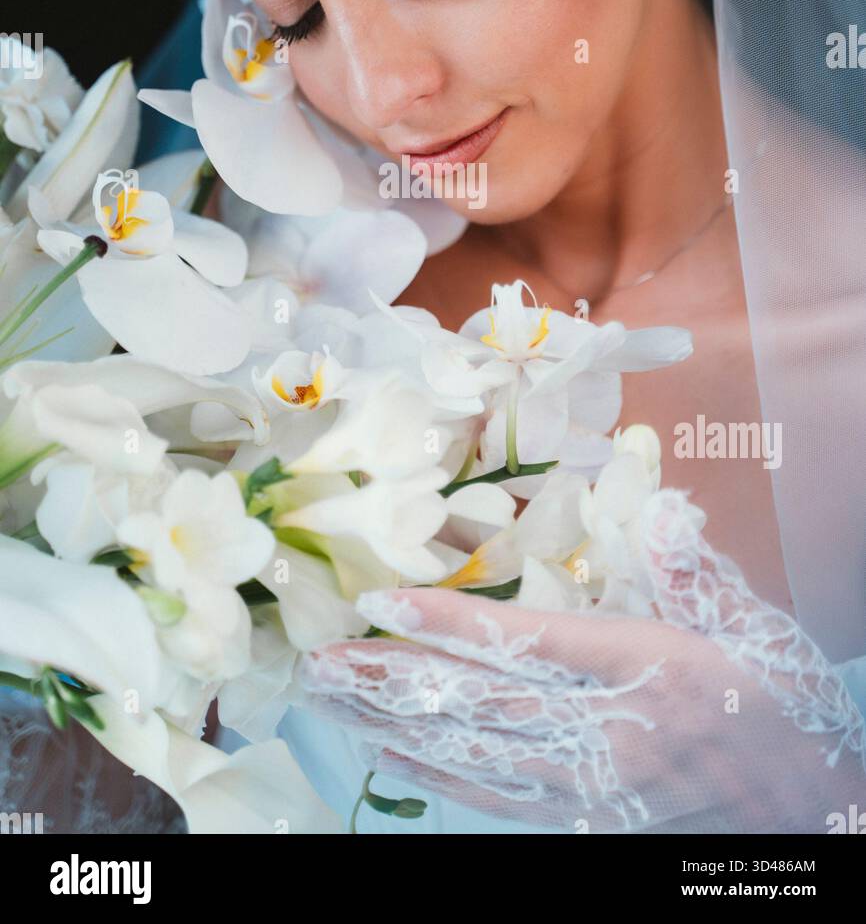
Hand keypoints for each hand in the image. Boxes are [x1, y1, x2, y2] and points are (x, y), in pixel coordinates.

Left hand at [297, 490, 865, 832]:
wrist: (803, 804)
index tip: (382, 603)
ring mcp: (591, 783)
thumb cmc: (770, 698)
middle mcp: (608, 731)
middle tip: (321, 658)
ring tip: (331, 697)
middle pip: (482, 702)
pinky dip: (435, 774)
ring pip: (475, 752)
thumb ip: (692, 567)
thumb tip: (658, 509)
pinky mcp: (583, 815)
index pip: (530, 644)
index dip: (450, 624)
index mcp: (646, 667)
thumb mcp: (748, 623)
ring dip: (395, 724)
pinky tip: (386, 752)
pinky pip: (495, 798)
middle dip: (394, 680)